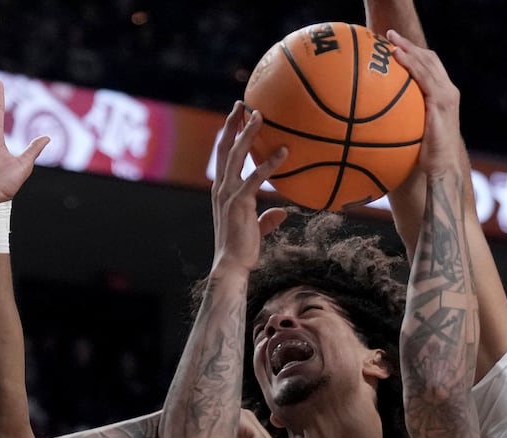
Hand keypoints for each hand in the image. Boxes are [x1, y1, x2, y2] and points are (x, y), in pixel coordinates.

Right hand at [210, 101, 288, 275]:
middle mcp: (221, 188)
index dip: (228, 135)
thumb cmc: (242, 250)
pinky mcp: (240, 202)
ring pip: (236, 156)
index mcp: (222, 191)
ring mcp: (229, 194)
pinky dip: (270, 163)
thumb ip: (267, 217)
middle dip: (232, 124)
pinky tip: (285, 151)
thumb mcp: (256, 228)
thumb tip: (282, 211)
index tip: (236, 117)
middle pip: (224, 148)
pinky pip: (256, 177)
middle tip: (242, 103)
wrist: (232, 265)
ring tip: (259, 115)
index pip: (223, 157)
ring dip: (247, 133)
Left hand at [384, 31, 463, 179]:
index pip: (429, 67)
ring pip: (427, 63)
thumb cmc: (427, 155)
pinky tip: (396, 56)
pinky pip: (424, 77)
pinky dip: (411, 64)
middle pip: (429, 59)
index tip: (393, 46)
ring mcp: (446, 95)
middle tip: (389, 35)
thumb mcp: (414, 134)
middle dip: (409, 45)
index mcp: (442, 96)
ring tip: (390, 39)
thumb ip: (404, 122)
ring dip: (408, 48)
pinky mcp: (442, 102)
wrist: (443, 167)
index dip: (413, 54)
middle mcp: (447, 91)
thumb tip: (375, 123)